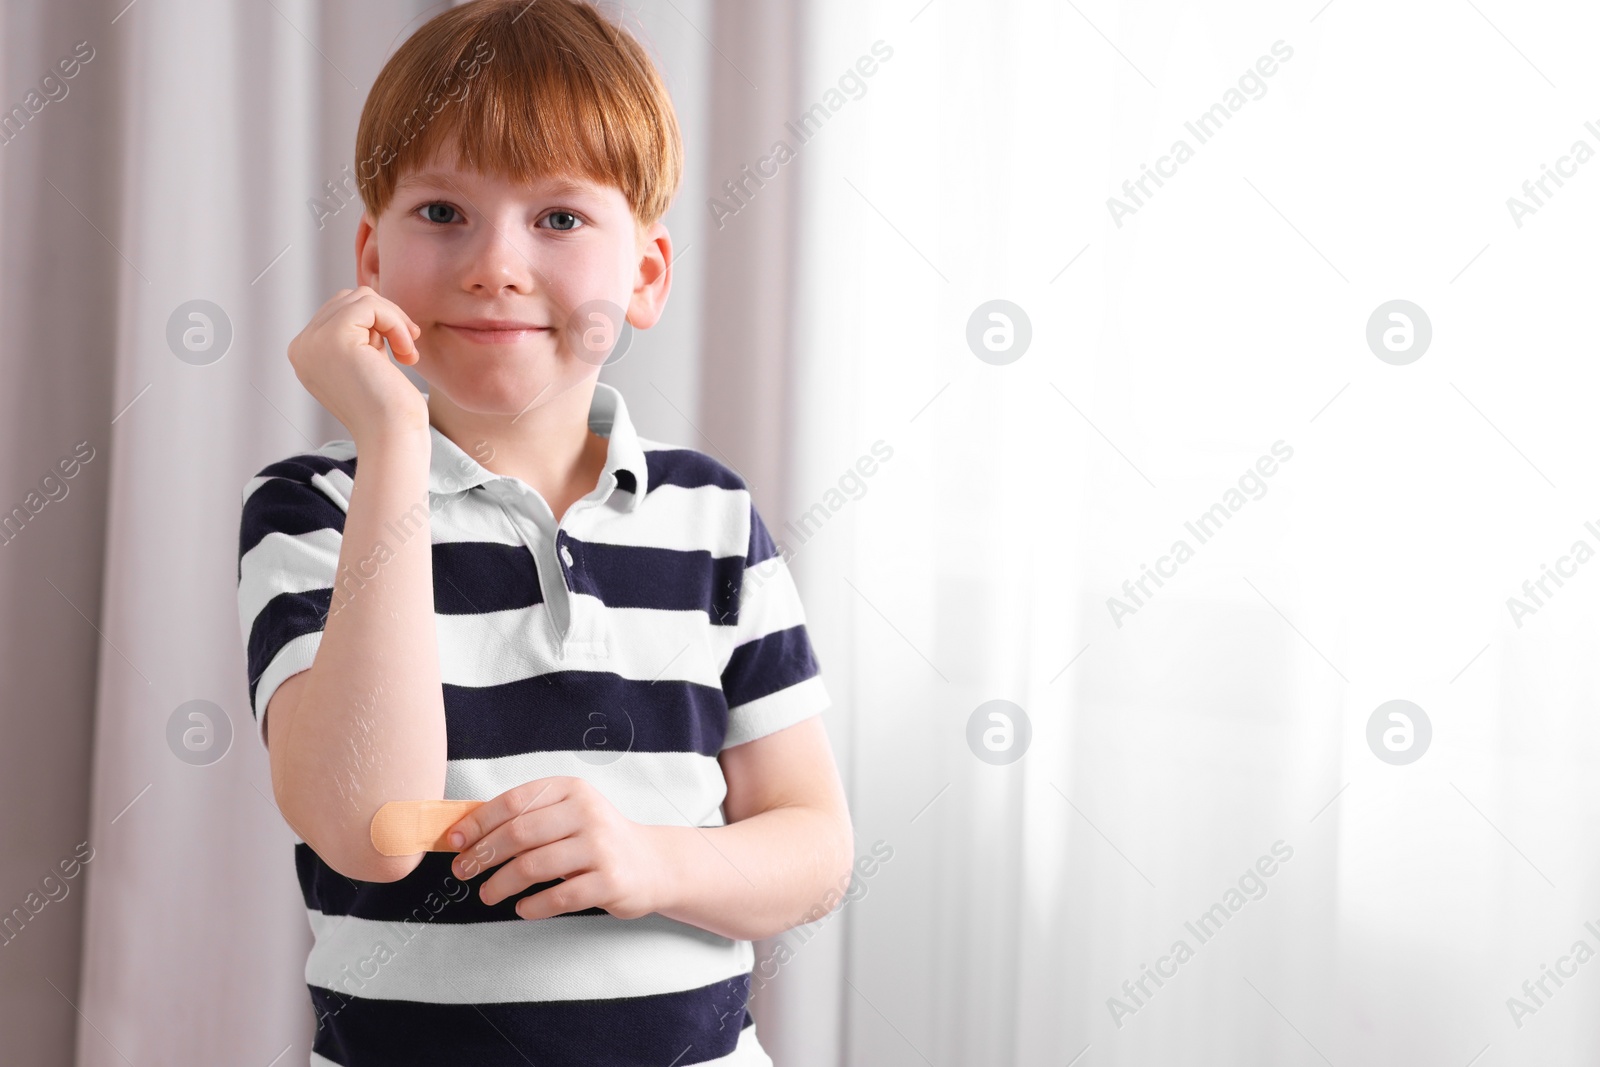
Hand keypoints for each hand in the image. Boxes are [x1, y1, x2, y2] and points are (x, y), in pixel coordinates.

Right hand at [286, 285, 428, 444]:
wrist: (392, 438)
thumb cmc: (389, 409)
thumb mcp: (366, 362)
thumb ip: (358, 335)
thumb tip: (363, 296)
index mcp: (306, 354)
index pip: (339, 311)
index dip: (376, 323)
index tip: (399, 349)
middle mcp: (302, 347)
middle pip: (348, 299)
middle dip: (385, 318)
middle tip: (407, 348)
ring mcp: (313, 341)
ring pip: (361, 298)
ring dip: (394, 320)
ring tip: (407, 352)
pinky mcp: (333, 337)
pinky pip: (370, 305)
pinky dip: (396, 322)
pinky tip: (406, 352)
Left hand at [446, 777, 663, 921]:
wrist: (650, 863)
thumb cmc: (594, 839)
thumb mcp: (566, 814)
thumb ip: (526, 817)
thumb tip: (463, 833)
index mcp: (570, 789)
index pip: (513, 802)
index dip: (477, 823)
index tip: (452, 842)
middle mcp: (587, 812)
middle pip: (519, 833)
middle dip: (483, 855)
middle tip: (463, 872)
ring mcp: (600, 846)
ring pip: (533, 867)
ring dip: (500, 884)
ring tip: (488, 895)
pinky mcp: (609, 881)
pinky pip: (558, 897)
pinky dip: (532, 906)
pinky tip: (521, 908)